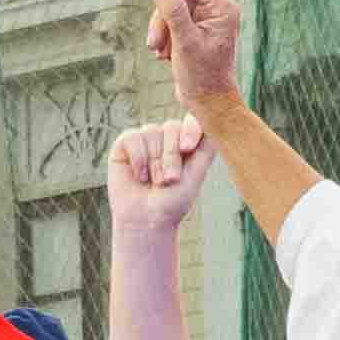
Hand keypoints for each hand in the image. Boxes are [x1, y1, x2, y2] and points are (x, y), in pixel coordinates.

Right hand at [104, 120, 210, 241]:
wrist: (146, 219)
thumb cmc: (173, 201)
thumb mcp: (197, 173)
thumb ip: (207, 147)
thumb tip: (214, 119)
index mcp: (186, 140)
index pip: (191, 121)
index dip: (190, 130)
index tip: (187, 149)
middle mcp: (166, 136)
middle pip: (171, 128)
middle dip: (171, 157)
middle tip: (168, 181)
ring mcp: (146, 138)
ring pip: (152, 132)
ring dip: (154, 163)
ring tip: (153, 181)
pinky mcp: (125, 143)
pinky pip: (132, 138)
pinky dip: (138, 159)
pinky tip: (139, 176)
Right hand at [137, 0, 243, 109]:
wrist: (209, 103)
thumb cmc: (202, 76)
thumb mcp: (184, 42)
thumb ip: (172, 11)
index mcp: (222, 8)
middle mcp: (217, 10)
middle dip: (161, 19)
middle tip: (153, 43)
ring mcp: (206, 20)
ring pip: (171, 11)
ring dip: (161, 31)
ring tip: (160, 54)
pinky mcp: (196, 30)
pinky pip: (172, 22)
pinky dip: (165, 37)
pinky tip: (166, 56)